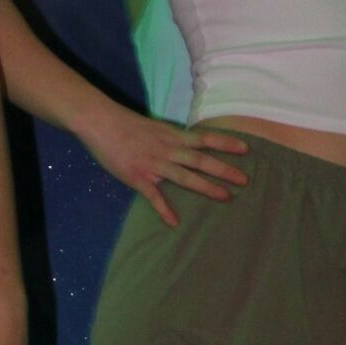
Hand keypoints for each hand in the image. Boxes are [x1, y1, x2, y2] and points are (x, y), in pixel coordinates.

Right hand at [78, 102, 248, 228]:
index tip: (246, 148)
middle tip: (245, 180)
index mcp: (171, 136)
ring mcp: (153, 164)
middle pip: (200, 160)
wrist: (99, 122)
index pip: (204, 138)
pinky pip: (153, 196)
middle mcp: (167, 149)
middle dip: (224, 170)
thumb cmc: (124, 123)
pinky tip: (173, 222)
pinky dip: (164, 209)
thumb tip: (185, 147)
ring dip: (206, 187)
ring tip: (226, 197)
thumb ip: (169, 139)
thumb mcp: (153, 127)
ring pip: (184, 177)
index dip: (225, 143)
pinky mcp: (137, 176)